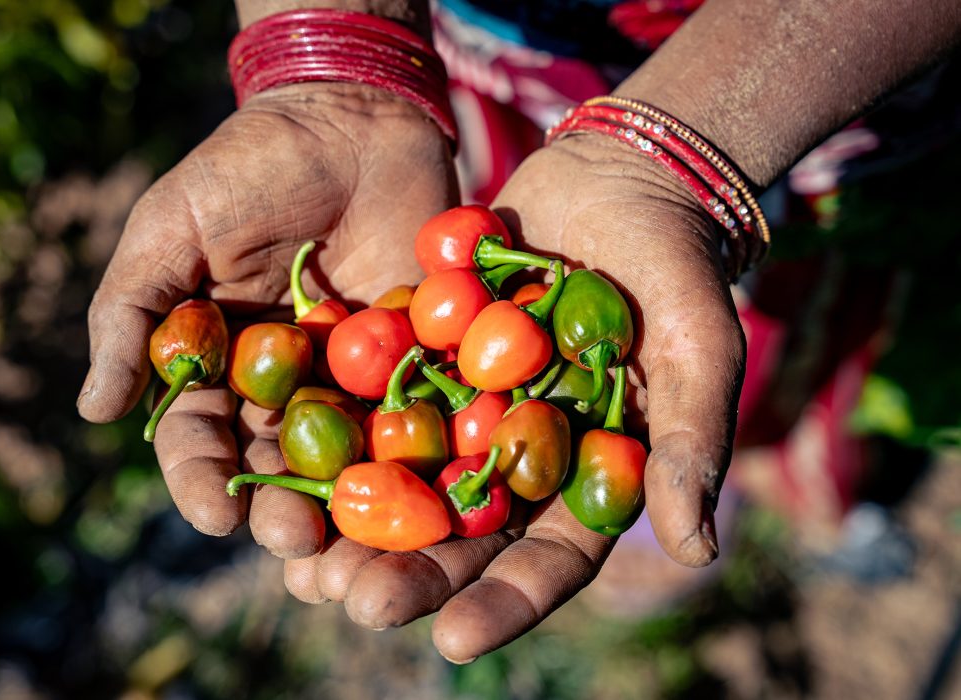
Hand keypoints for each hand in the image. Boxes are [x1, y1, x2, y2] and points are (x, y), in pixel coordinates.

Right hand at [78, 83, 456, 542]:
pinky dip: (422, 453)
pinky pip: (419, 412)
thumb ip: (133, 315)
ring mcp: (354, 377)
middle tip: (295, 540)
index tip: (212, 513)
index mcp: (218, 364)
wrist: (351, 117)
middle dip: (281, 509)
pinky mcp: (416, 357)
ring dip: (351, 505)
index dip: (202, 479)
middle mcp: (284, 386)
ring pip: (349, 459)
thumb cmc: (247, 167)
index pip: (201, 438)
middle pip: (277, 466)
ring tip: (357, 542)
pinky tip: (428, 489)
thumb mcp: (172, 230)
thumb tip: (92, 412)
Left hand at [283, 132, 743, 661]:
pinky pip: (376, 396)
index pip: (546, 557)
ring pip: (406, 476)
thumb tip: (695, 551)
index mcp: (583, 476)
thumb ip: (690, 445)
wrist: (622, 181)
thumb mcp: (698, 354)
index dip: (503, 602)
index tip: (451, 641)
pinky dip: (337, 428)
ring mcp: (466, 405)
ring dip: (357, 519)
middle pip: (461, 530)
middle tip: (355, 604)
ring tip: (303, 558)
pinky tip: (284, 456)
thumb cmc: (678, 272)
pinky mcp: (424, 353)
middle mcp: (517, 453)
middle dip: (412, 572)